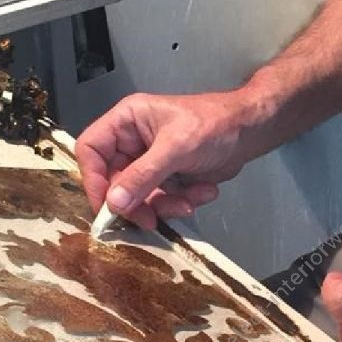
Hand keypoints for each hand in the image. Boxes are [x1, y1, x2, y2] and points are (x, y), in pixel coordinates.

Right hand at [75, 91, 254, 229]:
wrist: (250, 131)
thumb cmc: (214, 125)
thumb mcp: (176, 148)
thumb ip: (143, 176)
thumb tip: (114, 203)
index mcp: (126, 121)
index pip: (91, 150)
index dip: (93, 179)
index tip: (106, 207)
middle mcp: (133, 142)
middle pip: (114, 182)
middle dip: (136, 202)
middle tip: (150, 219)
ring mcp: (150, 163)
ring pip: (140, 197)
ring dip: (164, 205)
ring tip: (190, 201)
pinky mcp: (168, 179)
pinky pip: (162, 201)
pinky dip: (182, 202)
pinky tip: (204, 191)